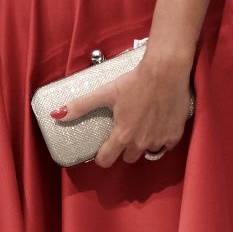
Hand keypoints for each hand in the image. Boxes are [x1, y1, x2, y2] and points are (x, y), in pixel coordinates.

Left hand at [52, 53, 193, 167]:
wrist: (166, 72)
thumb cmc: (135, 81)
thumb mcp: (105, 92)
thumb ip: (81, 105)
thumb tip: (56, 114)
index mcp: (122, 135)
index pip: (107, 160)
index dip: (102, 157)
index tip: (103, 152)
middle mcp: (141, 142)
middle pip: (129, 158)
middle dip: (125, 149)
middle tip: (124, 133)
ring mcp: (159, 140)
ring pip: (148, 152)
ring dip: (144, 144)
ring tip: (142, 127)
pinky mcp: (175, 134)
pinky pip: (166, 145)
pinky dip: (162, 139)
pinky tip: (159, 126)